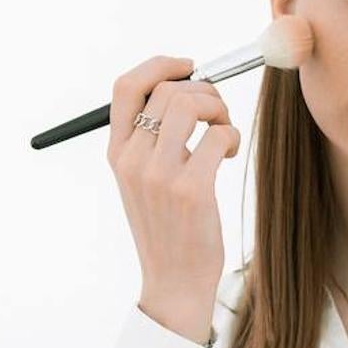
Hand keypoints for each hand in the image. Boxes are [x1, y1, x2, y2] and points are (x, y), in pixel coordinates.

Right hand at [107, 55, 240, 342]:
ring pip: (193, 105)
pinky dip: (231, 136)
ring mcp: (160, 175)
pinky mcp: (191, 190)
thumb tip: (185, 89)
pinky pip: (218, 135)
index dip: (160, 66)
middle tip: (217, 115)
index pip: (126, 88)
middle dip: (204, 92)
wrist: (174, 281)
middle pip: (169, 91)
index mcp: (117, 153)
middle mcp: (133, 160)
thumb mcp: (144, 181)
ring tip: (223, 134)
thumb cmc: (168, 228)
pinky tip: (228, 155)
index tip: (188, 67)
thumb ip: (152, 140)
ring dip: (220, 110)